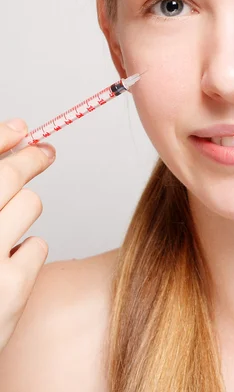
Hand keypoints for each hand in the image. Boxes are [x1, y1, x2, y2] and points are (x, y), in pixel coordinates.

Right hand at [0, 119, 54, 353]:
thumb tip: (15, 138)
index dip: (1, 137)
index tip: (20, 129)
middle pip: (7, 176)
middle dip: (29, 158)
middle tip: (43, 152)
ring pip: (29, 204)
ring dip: (23, 211)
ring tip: (5, 232)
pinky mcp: (10, 290)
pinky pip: (38, 246)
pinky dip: (27, 252)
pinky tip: (8, 267)